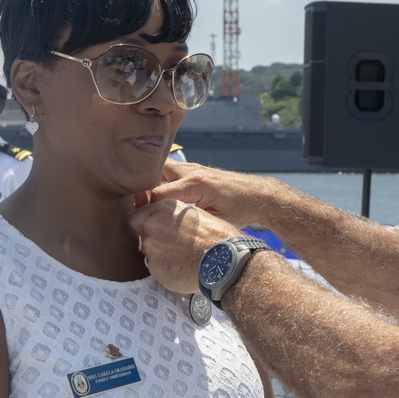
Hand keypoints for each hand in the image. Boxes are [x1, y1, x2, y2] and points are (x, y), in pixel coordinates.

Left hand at [130, 197, 241, 294]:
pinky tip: (183, 269)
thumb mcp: (195, 215)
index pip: (138, 217)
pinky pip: (156, 270)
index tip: (158, 232)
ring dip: (161, 258)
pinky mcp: (154, 267)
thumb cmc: (217, 236)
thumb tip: (167, 224)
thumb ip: (174, 218)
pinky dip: (166, 271)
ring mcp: (151, 246)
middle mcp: (153, 224)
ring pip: (150, 254)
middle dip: (155, 242)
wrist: (224, 259)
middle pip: (143, 236)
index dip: (146, 226)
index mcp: (164, 208)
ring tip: (182, 260)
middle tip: (175, 248)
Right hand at [135, 161, 279, 230]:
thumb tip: (167, 229)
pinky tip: (163, 200)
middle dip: (144, 190)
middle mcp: (191, 172)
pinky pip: (171, 173)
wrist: (258, 194)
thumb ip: (191, 221)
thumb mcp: (216, 220)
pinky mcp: (194, 171)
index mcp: (195, 184)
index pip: (158, 193)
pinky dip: (163, 183)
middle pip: (154, 174)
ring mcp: (192, 168)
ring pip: (161, 170)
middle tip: (141, 210)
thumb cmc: (240, 209)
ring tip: (149, 205)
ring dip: (152, 184)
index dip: (146, 209)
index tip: (140, 223)